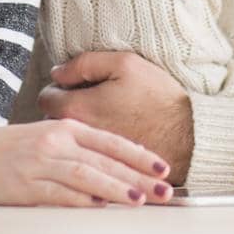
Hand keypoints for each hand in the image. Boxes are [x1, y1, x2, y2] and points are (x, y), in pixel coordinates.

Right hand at [0, 118, 172, 207]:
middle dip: (137, 176)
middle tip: (163, 190)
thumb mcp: (51, 138)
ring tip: (138, 199)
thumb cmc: (15, 149)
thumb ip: (82, 151)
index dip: (139, 155)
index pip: (111, 141)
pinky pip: (59, 194)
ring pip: (85, 175)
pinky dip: (81, 200)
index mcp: (66, 129)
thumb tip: (119, 172)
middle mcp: (56, 143)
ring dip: (114, 188)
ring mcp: (41, 164)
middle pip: (104, 160)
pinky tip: (99, 207)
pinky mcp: (27, 186)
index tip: (163, 168)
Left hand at [38, 51, 193, 189]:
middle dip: (66, 109)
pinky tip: (113, 136)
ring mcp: (89, 155)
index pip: (45, 98)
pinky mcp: (104, 169)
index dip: (60, 86)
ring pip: (71, 139)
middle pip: (54, 120)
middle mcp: (77, 136)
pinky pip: (87, 155)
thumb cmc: (159, 99)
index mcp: (77, 109)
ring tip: (105, 118)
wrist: (188, 137)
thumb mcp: (125, 64)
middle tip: (92, 100)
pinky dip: (93, 147)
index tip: (77, 85)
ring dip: (79, 129)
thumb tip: (58, 72)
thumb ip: (84, 64)